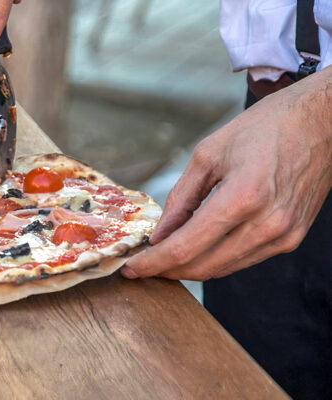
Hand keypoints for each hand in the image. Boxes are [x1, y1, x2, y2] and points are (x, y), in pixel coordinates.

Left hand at [122, 67, 331, 280]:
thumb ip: (180, 197)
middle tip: (141, 265)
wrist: (322, 123)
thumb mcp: (208, 153)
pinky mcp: (290, 239)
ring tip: (163, 257)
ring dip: (189, 268)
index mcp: (243, 197)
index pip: (186, 247)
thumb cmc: (265, 128)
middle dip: (166, 270)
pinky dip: (214, 258)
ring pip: (222, 268)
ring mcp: (283, 235)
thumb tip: (159, 234)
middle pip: (202, 266)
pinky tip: (195, 248)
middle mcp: (266, 224)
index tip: (131, 268)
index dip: (153, 263)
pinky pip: (242, 260)